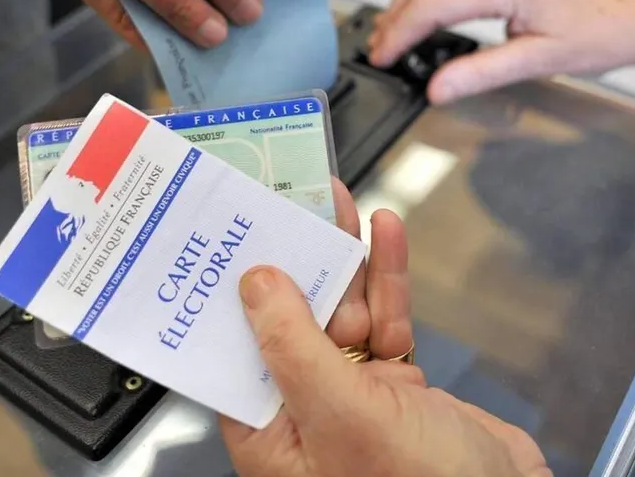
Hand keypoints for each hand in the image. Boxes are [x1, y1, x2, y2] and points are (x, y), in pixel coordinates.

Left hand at [219, 186, 551, 476]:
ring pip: (342, 310)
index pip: (238, 351)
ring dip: (344, 258)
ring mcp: (354, 396)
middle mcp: (306, 412)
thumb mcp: (342, 413)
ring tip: (336, 200)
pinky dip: (387, 279)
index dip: (236, 293)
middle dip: (297, 260)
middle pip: (291, 320)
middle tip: (293, 200)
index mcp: (272, 435)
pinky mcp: (398, 383)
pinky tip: (385, 235)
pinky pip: (386, 319)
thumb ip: (295, 346)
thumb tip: (255, 285)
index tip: (235, 237)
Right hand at [367, 0, 634, 103]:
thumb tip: (437, 89)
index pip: (432, 4)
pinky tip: (422, 16)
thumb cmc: (600, 34)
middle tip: (379, 49)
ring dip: (408, 0)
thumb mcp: (539, 61)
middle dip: (395, 13)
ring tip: (392, 35)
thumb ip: (482, 73)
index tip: (383, 59)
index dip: (401, 33)